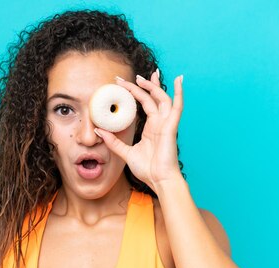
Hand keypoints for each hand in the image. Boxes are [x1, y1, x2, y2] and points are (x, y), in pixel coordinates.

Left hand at [96, 70, 183, 191]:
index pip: (143, 103)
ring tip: (142, 77)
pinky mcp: (171, 127)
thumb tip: (98, 131)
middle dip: (141, 85)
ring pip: (162, 98)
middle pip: (152, 97)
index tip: (121, 84)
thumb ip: (113, 142)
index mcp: (152, 127)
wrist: (159, 180)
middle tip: (127, 77)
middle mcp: (160, 122)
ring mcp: (166, 123)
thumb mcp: (125, 153)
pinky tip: (178, 79)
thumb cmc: (147, 169)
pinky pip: (177, 107)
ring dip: (153, 86)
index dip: (134, 92)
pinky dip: (179, 93)